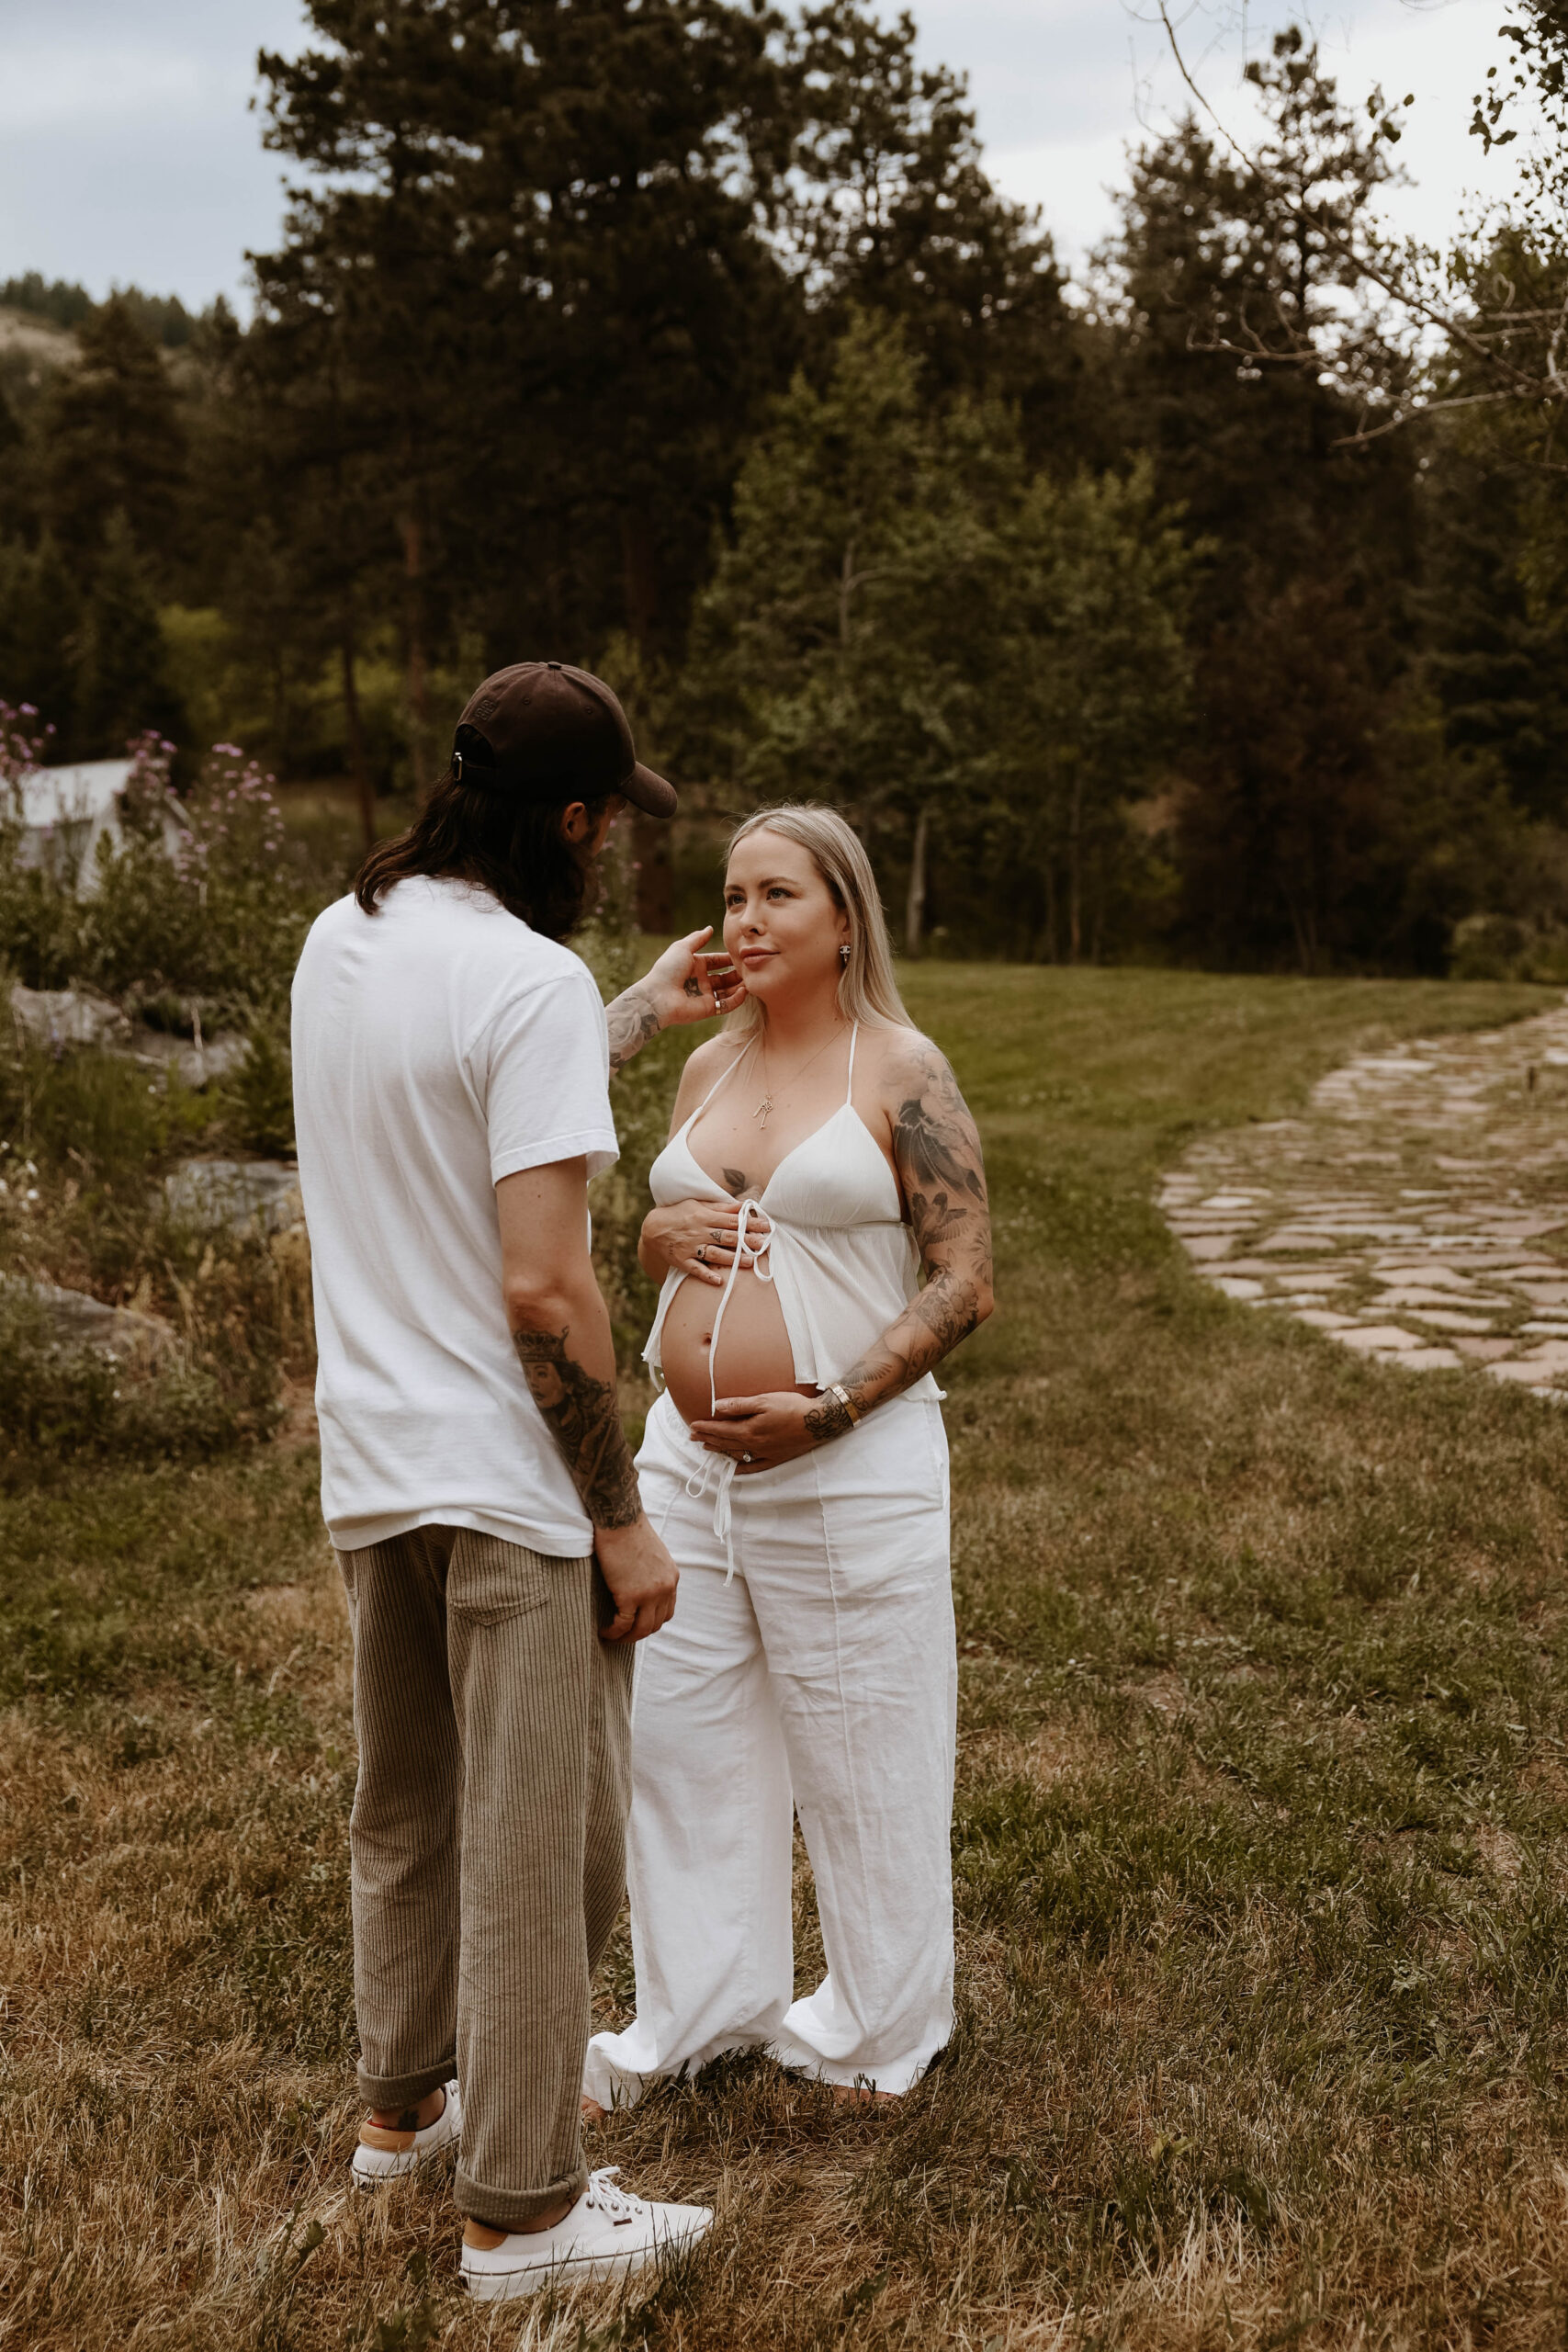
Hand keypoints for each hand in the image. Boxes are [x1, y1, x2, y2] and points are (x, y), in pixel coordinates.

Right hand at [593, 1516, 678, 1641]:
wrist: (620, 1520)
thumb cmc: (629, 1530)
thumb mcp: (653, 1553)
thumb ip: (652, 1572)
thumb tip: (640, 1584)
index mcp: (671, 1578)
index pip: (666, 1611)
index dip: (650, 1621)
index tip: (635, 1624)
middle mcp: (665, 1588)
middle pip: (655, 1624)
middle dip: (637, 1633)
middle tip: (621, 1634)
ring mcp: (650, 1594)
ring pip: (641, 1629)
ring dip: (625, 1637)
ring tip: (611, 1636)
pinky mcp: (630, 1595)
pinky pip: (623, 1624)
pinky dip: (613, 1632)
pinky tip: (604, 1631)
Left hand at [638, 927, 744, 1030]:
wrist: (658, 996)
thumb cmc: (667, 969)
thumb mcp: (682, 948)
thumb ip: (697, 938)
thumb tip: (710, 928)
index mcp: (695, 965)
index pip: (717, 961)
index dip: (729, 958)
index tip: (743, 954)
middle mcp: (701, 980)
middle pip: (725, 976)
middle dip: (738, 972)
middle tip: (751, 967)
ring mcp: (704, 995)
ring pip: (728, 991)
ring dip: (740, 985)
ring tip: (752, 978)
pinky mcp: (707, 1009)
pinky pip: (726, 1005)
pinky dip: (737, 999)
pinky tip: (744, 990)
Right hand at [642, 1198, 769, 1287]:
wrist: (653, 1228)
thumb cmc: (679, 1214)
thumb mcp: (698, 1205)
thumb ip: (721, 1208)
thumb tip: (743, 1206)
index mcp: (704, 1217)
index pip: (732, 1221)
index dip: (750, 1223)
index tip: (767, 1226)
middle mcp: (699, 1232)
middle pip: (727, 1237)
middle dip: (746, 1241)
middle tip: (764, 1244)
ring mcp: (690, 1248)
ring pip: (714, 1254)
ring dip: (732, 1258)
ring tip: (750, 1261)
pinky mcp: (682, 1260)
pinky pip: (695, 1269)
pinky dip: (707, 1275)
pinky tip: (719, 1280)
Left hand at [689, 1391, 822, 1472]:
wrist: (819, 1422)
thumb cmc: (792, 1407)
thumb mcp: (764, 1400)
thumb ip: (739, 1405)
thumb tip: (717, 1406)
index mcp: (749, 1431)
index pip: (721, 1430)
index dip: (705, 1428)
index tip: (692, 1426)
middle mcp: (754, 1445)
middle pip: (725, 1443)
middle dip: (708, 1439)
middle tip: (693, 1437)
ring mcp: (765, 1453)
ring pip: (737, 1454)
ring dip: (720, 1451)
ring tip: (708, 1448)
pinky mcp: (776, 1458)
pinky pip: (755, 1466)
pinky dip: (742, 1467)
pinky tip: (735, 1469)